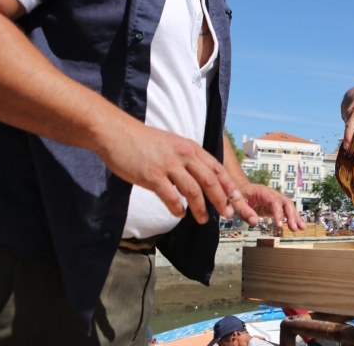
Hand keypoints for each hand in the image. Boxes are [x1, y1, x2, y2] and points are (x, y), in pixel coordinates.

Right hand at [98, 121, 246, 224]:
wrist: (116, 133)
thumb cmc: (144, 142)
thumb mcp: (173, 145)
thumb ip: (188, 159)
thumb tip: (201, 178)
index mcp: (191, 148)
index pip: (217, 168)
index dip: (229, 186)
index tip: (236, 200)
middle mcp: (183, 155)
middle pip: (210, 180)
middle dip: (221, 200)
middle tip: (226, 215)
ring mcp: (168, 165)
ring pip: (193, 190)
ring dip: (200, 208)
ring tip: (203, 219)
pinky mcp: (152, 175)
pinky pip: (170, 196)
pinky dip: (177, 208)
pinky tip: (179, 214)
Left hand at [238, 182, 306, 230]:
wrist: (240, 190)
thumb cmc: (237, 195)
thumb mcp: (236, 203)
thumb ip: (244, 212)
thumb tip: (255, 222)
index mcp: (263, 192)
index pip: (274, 201)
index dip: (278, 213)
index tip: (279, 226)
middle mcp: (272, 195)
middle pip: (286, 202)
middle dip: (291, 215)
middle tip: (294, 228)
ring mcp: (275, 200)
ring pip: (289, 207)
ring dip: (296, 217)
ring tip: (302, 228)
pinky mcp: (275, 207)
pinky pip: (286, 212)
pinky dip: (293, 219)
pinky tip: (298, 226)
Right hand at [341, 87, 353, 149]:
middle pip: (352, 122)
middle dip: (349, 134)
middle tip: (347, 145)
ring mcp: (349, 111)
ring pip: (346, 124)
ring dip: (346, 135)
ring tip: (346, 147)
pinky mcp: (344, 113)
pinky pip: (344, 123)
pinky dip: (345, 132)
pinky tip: (346, 141)